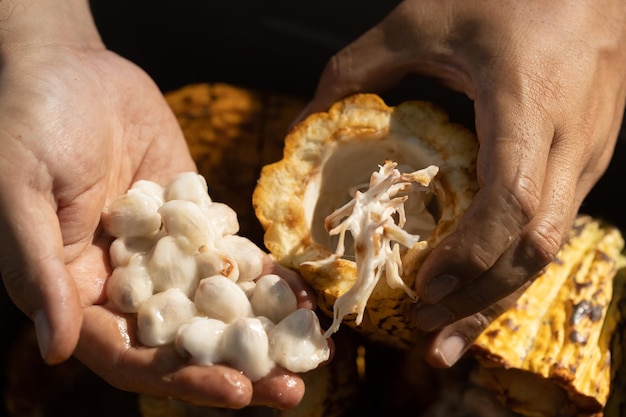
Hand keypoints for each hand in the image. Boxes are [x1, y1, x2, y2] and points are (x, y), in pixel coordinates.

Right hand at [0, 0, 312, 407]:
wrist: (73, 70)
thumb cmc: (29, 125)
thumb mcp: (22, 195)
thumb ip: (41, 271)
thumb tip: (57, 351)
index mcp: (77, 292)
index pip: (130, 355)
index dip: (179, 378)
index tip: (235, 390)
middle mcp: (127, 284)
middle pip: (184, 342)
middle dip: (236, 368)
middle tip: (291, 390)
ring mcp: (167, 254)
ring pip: (217, 306)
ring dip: (264, 332)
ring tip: (312, 352)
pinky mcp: (196, 221)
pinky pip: (234, 257)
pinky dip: (267, 279)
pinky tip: (302, 296)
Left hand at [302, 0, 625, 365]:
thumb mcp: (425, 17)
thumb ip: (359, 65)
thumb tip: (306, 116)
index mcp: (529, 104)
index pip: (511, 202)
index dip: (470, 254)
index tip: (424, 285)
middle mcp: (571, 141)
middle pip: (535, 246)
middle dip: (480, 298)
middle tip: (427, 332)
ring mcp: (588, 155)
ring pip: (550, 247)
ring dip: (497, 295)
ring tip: (448, 330)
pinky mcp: (588, 160)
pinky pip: (552, 226)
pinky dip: (511, 264)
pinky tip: (479, 286)